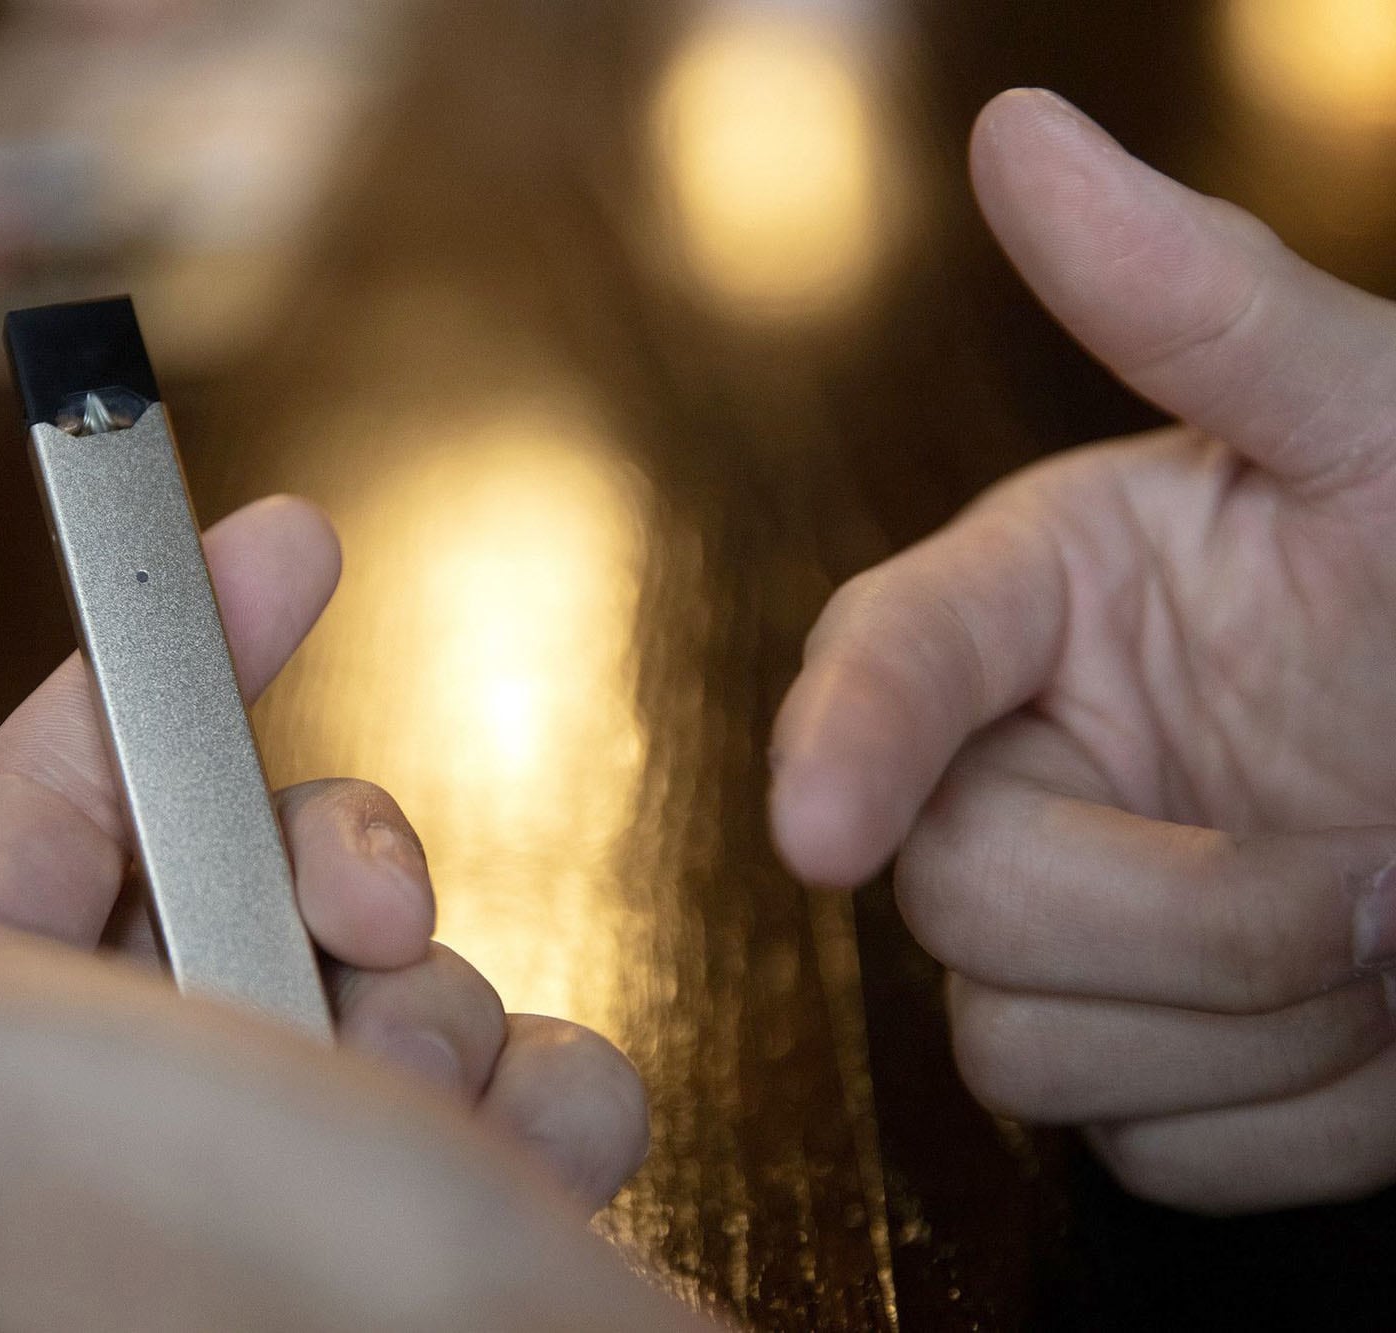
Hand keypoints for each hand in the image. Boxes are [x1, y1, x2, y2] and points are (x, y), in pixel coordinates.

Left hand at [0, 498, 681, 1330]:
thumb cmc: (208, 1268)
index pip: (52, 798)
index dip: (148, 654)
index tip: (275, 539)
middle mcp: (138, 1123)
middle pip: (248, 854)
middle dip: (334, 860)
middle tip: (361, 923)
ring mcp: (309, 1162)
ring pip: (406, 947)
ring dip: (444, 999)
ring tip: (424, 1117)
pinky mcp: (458, 1199)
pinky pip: (531, 1050)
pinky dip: (549, 1088)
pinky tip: (519, 1163)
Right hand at [770, 90, 1395, 1213]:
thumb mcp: (1371, 432)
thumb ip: (1194, 300)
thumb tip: (1020, 128)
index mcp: (1037, 608)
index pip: (885, 661)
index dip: (845, 739)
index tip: (819, 828)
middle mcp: (1016, 772)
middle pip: (955, 902)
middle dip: (1182, 917)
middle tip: (1372, 874)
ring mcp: (1070, 939)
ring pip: (1032, 1057)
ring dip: (1258, 1027)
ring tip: (1392, 932)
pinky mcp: (1142, 1073)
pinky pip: (1157, 1158)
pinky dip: (1298, 1118)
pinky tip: (1377, 1029)